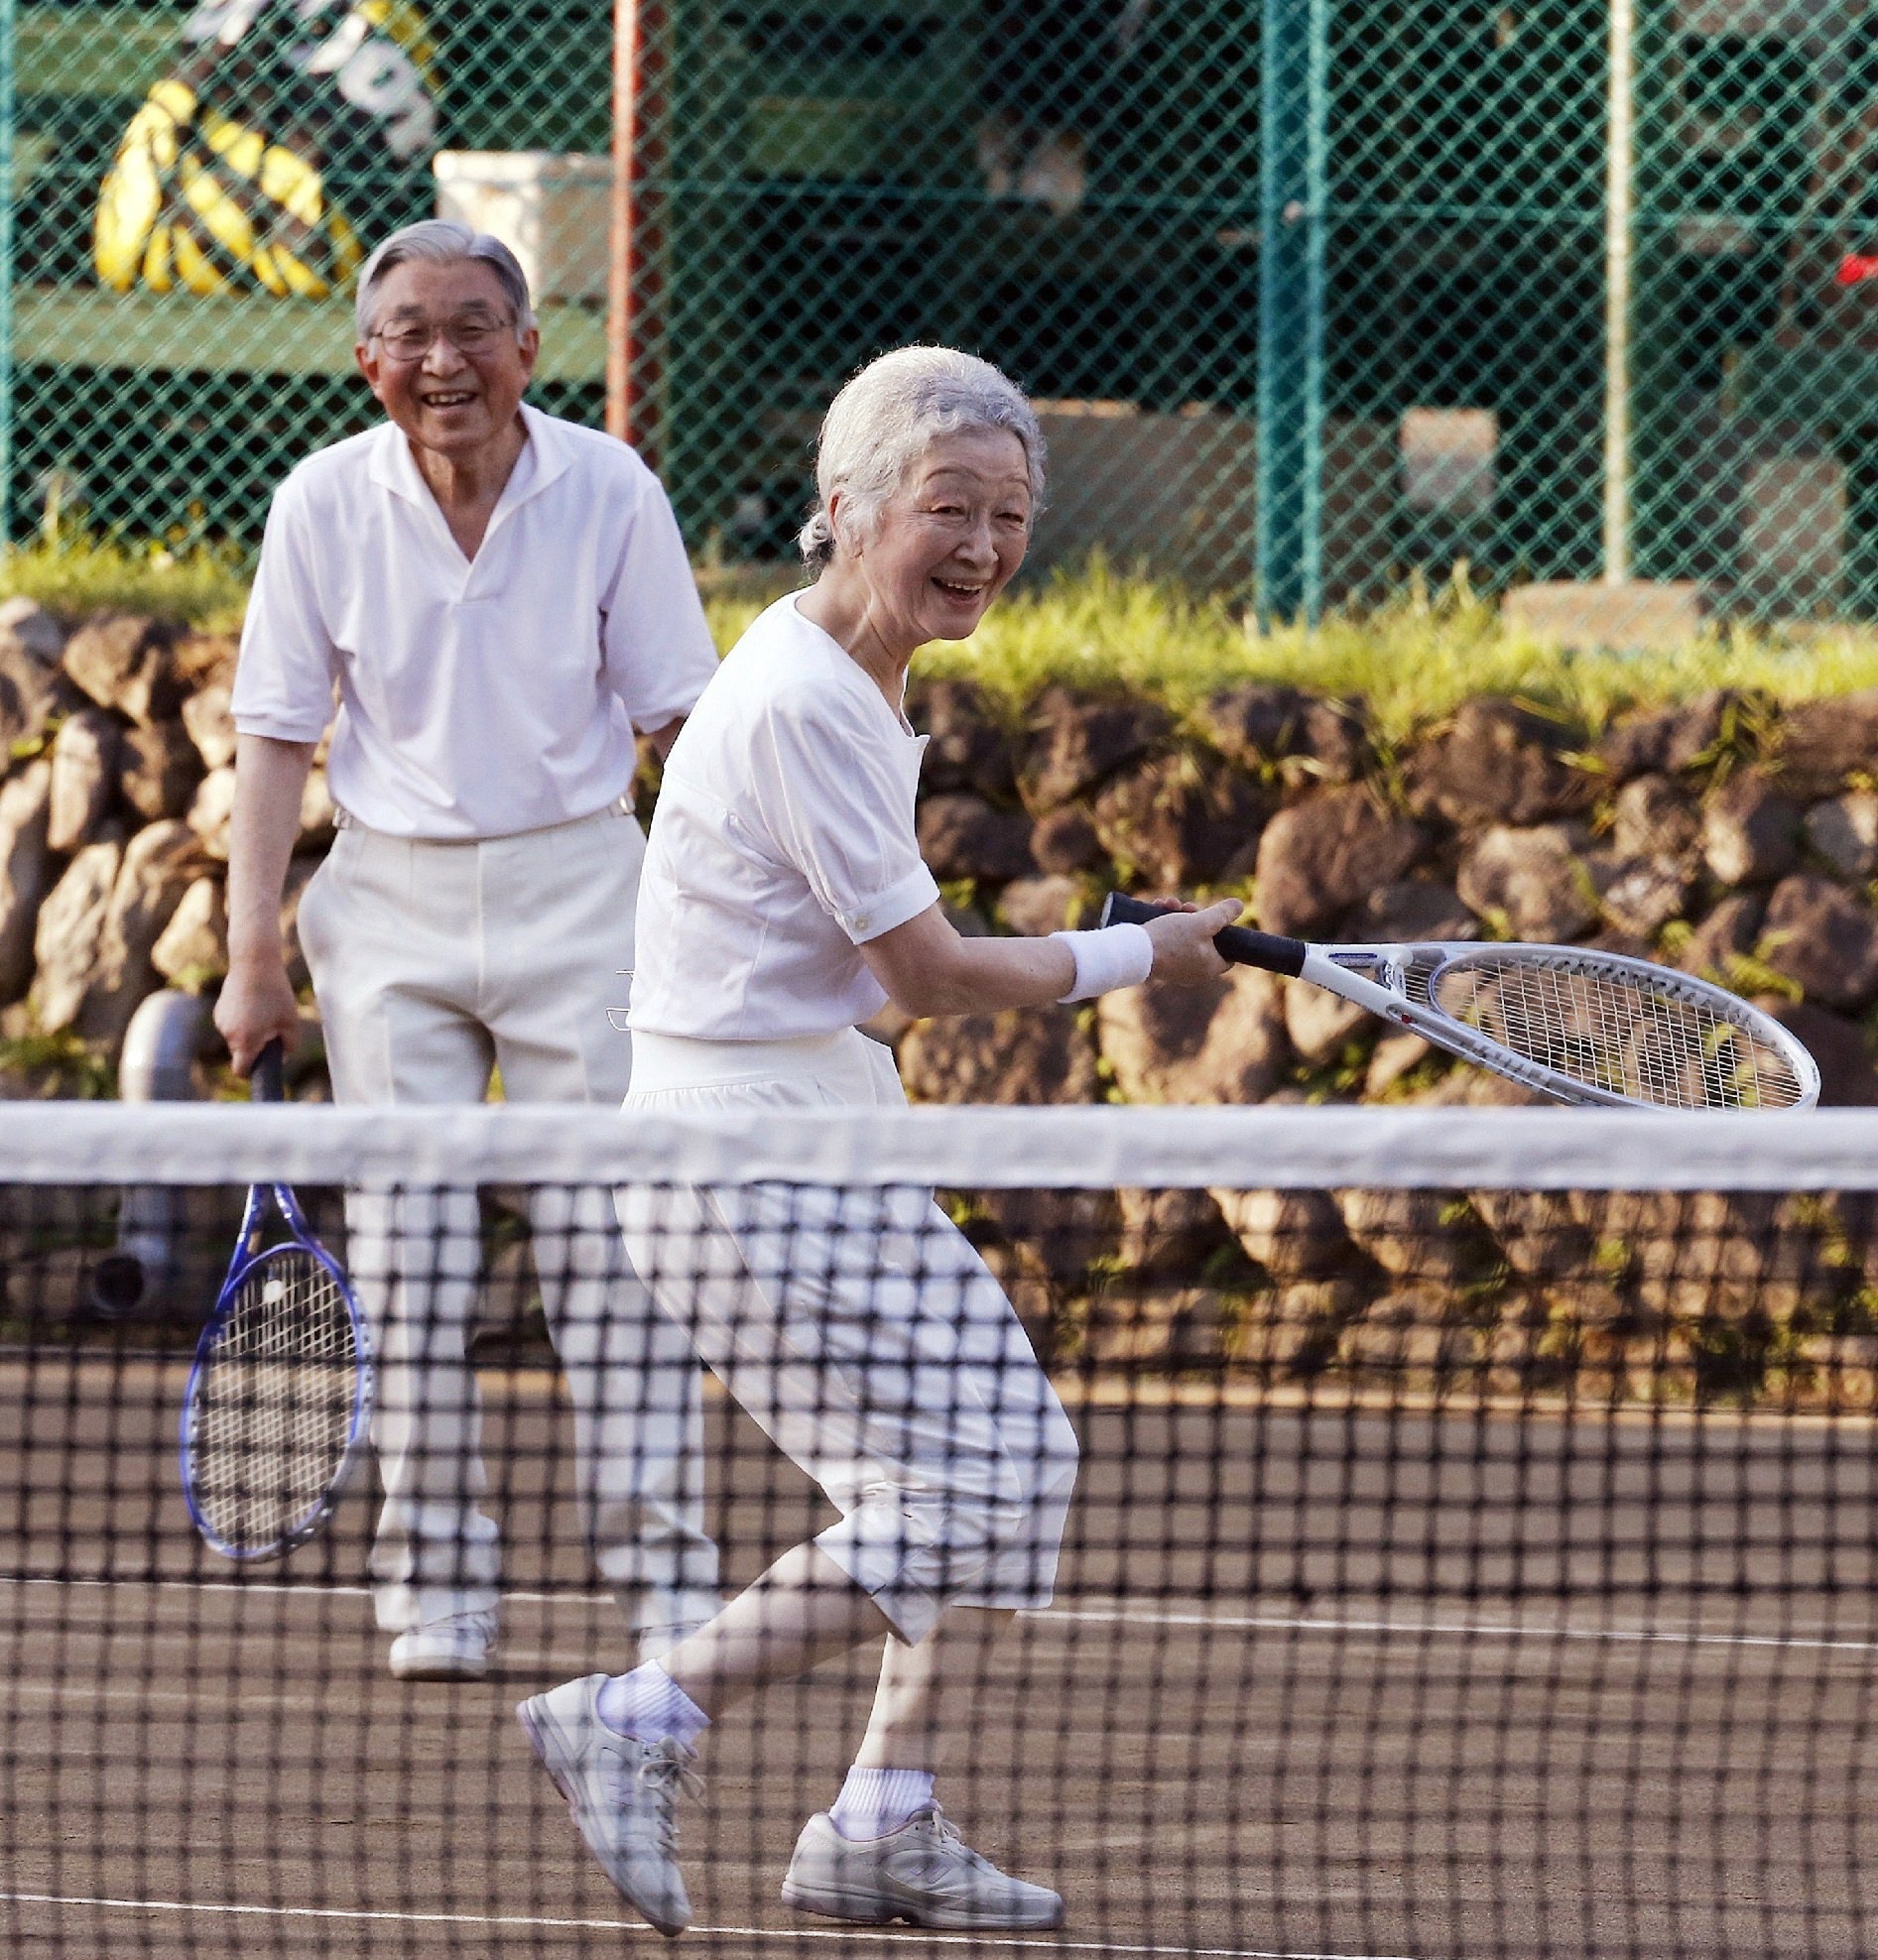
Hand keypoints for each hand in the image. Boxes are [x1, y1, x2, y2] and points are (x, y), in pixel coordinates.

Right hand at [214, 957, 301, 1076]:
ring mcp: (221, 1021)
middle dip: (256, 1048)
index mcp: (245, 1040)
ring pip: (238, 1037)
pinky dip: (244, 1021)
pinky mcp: (219, 1009)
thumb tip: (282, 1058)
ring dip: (251, 1032)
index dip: (252, 1073)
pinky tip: (256, 1002)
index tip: (264, 1069)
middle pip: (242, 1053)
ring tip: (266, 1011)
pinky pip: (233, 1024)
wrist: (253, 962)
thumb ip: (289, 1045)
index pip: (242, 1070)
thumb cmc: (276, 992)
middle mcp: (228, 1033)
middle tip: (274, 1030)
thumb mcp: (291, 1021)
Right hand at [1142, 896, 1242, 986]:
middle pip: (1205, 940)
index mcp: (1210, 967)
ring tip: (1167, 903)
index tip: (1217, 919)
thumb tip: (1239, 906)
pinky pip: (1169, 942)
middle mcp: (1195, 972)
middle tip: (1187, 906)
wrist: (1133, 951)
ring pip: (1185, 937)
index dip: (1225, 933)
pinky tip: (1157, 909)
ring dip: (1179, 916)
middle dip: (1196, 917)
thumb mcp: (1202, 922)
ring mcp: (1176, 968)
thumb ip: (1223, 914)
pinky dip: (1166, 925)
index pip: (1228, 953)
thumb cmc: (1171, 938)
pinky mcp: (1160, 962)